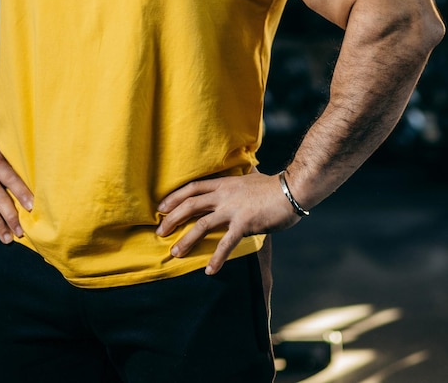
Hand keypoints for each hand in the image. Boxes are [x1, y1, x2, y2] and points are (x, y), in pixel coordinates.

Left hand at [156, 168, 300, 274]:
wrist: (291, 190)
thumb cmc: (272, 187)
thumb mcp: (248, 180)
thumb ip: (237, 183)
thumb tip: (236, 180)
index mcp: (224, 184)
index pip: (192, 188)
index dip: (174, 197)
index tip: (161, 207)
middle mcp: (224, 195)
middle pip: (190, 205)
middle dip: (172, 218)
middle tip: (159, 232)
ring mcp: (233, 209)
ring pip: (201, 224)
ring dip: (186, 239)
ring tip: (175, 252)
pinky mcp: (244, 223)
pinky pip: (226, 243)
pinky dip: (217, 257)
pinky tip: (209, 270)